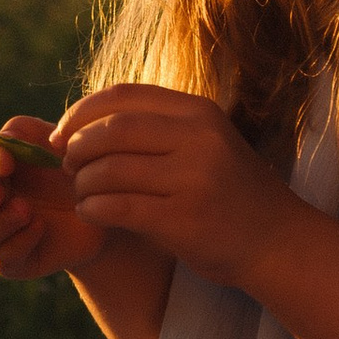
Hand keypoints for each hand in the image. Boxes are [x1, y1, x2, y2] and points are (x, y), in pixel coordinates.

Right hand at [0, 117, 107, 283]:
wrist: (97, 209)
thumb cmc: (65, 169)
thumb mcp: (51, 142)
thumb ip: (25, 133)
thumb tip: (2, 138)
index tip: (7, 163)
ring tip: (26, 210)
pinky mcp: (5, 262)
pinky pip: (1, 257)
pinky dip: (20, 241)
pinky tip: (41, 228)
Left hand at [52, 85, 292, 289]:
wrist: (277, 242)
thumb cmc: (228, 194)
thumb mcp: (204, 144)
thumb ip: (155, 130)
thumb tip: (81, 125)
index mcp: (198, 112)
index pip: (121, 96)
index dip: (79, 113)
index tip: (61, 135)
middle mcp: (197, 138)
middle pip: (110, 130)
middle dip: (76, 149)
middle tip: (67, 168)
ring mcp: (193, 179)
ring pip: (109, 170)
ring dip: (82, 184)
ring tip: (81, 194)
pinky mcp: (183, 219)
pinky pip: (117, 207)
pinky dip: (92, 209)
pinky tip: (91, 213)